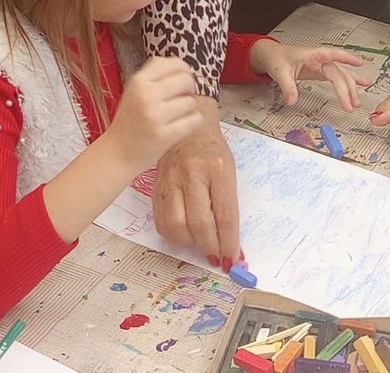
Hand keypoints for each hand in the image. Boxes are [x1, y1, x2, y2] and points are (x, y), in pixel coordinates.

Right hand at [106, 57, 202, 173]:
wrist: (117, 153)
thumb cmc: (130, 120)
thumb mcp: (134, 90)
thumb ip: (155, 75)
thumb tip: (182, 66)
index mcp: (138, 81)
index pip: (174, 63)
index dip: (184, 70)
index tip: (182, 79)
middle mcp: (146, 95)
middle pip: (186, 80)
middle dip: (189, 89)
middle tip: (181, 99)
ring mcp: (155, 115)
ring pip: (191, 102)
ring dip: (188, 109)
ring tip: (175, 116)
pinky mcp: (164, 135)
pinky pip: (194, 120)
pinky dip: (192, 122)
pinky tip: (181, 126)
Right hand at [152, 96, 240, 271]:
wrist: (187, 129)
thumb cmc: (212, 150)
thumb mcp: (228, 170)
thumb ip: (227, 203)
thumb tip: (230, 242)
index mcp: (217, 168)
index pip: (224, 214)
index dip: (228, 242)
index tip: (232, 259)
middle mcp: (192, 174)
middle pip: (199, 224)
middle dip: (210, 248)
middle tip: (217, 258)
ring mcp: (171, 180)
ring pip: (176, 227)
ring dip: (190, 244)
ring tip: (200, 244)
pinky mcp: (156, 188)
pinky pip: (161, 222)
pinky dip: (173, 236)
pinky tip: (184, 235)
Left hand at [249, 40, 368, 110]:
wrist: (273, 55)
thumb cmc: (277, 59)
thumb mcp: (279, 72)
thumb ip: (287, 86)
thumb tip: (292, 100)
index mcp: (311, 55)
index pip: (331, 55)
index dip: (345, 58)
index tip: (358, 63)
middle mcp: (320, 59)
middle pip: (338, 72)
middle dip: (346, 87)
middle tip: (350, 103)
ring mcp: (322, 65)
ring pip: (341, 74)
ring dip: (351, 86)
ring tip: (357, 100)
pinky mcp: (322, 71)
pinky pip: (339, 76)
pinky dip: (351, 79)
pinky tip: (362, 83)